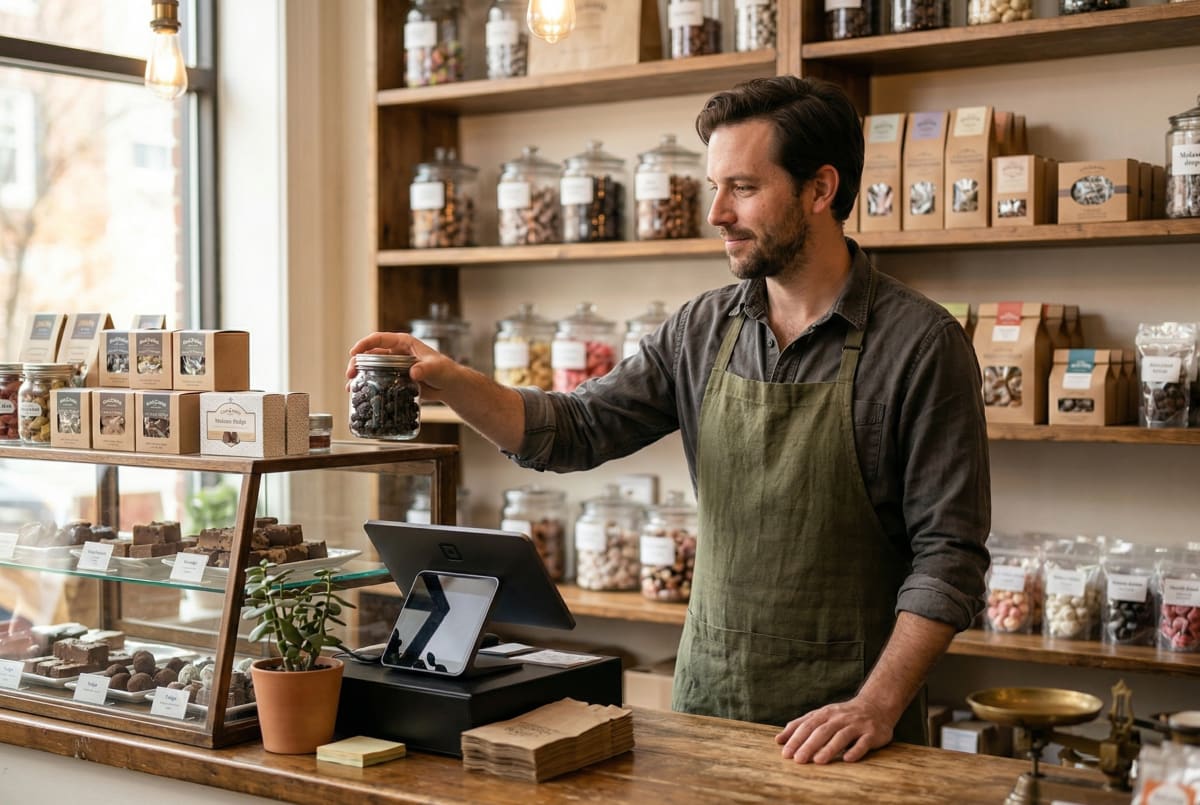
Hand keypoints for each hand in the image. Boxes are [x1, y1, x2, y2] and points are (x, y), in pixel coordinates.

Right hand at [345, 332, 457, 402]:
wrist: (451, 386)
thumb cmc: (447, 372)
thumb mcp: (437, 369)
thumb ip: (426, 369)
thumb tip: (414, 372)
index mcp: (404, 343)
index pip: (379, 339)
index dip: (364, 344)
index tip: (354, 353)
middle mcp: (396, 353)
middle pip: (371, 353)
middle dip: (357, 362)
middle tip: (350, 374)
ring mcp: (395, 366)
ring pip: (372, 367)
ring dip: (360, 375)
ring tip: (351, 386)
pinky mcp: (396, 379)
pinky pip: (379, 380)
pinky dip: (369, 385)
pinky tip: (361, 395)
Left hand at [774, 696, 893, 763]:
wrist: (876, 706)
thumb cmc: (842, 715)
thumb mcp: (820, 716)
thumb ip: (800, 726)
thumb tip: (778, 740)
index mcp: (825, 714)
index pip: (807, 726)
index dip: (796, 739)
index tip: (785, 753)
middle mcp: (840, 718)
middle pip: (822, 731)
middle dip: (809, 745)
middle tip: (798, 760)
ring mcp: (856, 725)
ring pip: (841, 736)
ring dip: (829, 748)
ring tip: (818, 761)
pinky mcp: (872, 733)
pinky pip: (863, 742)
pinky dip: (855, 750)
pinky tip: (847, 759)